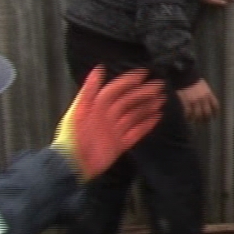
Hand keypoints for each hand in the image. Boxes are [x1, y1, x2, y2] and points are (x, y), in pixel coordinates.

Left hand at [51, 69, 165, 179]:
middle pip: (128, 101)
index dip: (128, 81)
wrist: (72, 164)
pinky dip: (147, 125)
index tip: (144, 74)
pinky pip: (136, 132)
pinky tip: (156, 117)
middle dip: (143, 93)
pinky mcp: (120, 144)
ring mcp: (115, 130)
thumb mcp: (78, 111)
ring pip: (134, 115)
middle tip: (159, 86)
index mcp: (97, 106)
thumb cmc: (72, 136)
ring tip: (161, 100)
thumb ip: (88, 90)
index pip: (116, 89)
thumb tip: (99, 69)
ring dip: (147, 107)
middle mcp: (108, 116)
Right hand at [179, 79, 219, 122]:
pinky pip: (189, 113)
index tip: (214, 117)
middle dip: (206, 119)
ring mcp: (195, 102)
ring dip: (197, 120)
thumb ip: (206, 93)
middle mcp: (203, 99)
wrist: (185, 75)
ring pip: (198, 115)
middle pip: (207, 113)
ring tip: (195, 122)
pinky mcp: (187, 102)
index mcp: (208, 94)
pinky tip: (188, 119)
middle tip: (204, 122)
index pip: (215, 106)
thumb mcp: (203, 85)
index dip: (215, 113)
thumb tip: (207, 100)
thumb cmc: (193, 79)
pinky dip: (188, 117)